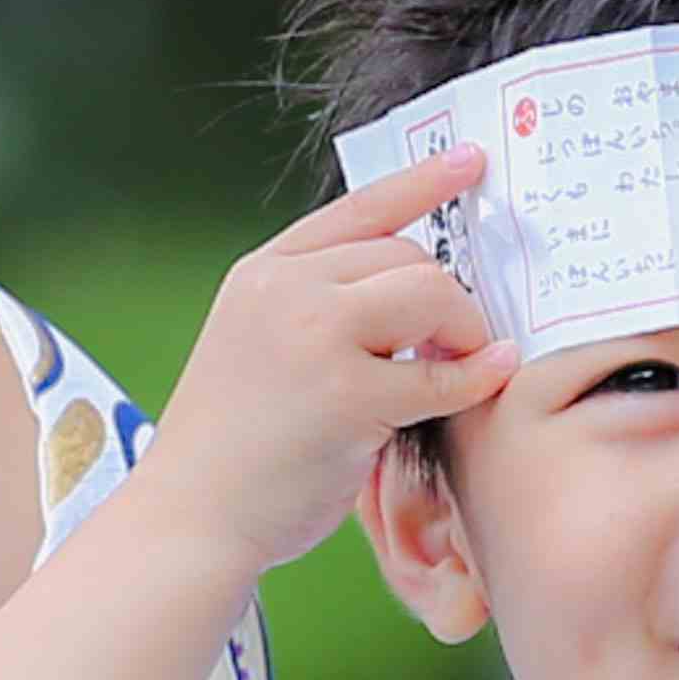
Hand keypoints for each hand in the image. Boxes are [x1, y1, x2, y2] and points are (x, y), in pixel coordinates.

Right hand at [144, 140, 509, 572]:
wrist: (189, 518)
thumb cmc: (234, 447)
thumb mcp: (258, 345)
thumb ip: (320, 307)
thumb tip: (419, 292)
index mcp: (263, 273)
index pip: (359, 209)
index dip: (422, 182)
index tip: (470, 161)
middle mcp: (286, 291)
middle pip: (408, 254)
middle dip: (447, 296)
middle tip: (455, 342)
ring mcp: (314, 339)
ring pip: (431, 293)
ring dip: (461, 329)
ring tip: (454, 366)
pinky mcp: (347, 397)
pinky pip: (443, 374)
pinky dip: (476, 375)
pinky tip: (488, 375)